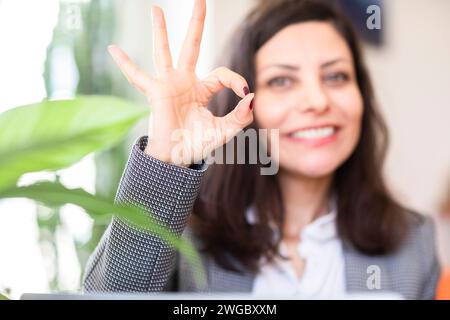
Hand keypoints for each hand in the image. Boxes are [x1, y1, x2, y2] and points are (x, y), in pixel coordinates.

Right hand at [108, 0, 253, 165]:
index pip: (222, 74)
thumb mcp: (224, 131)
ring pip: (164, 53)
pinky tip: (113, 49)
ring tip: (156, 9)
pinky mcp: (156, 93)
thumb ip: (241, 116)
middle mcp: (184, 82)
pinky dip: (126, 64)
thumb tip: (251, 97)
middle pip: (191, 47)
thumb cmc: (197, 144)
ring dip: (161, 31)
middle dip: (196, 25)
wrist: (177, 159)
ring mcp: (168, 85)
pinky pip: (138, 76)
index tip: (244, 92)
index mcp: (202, 90)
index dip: (236, 80)